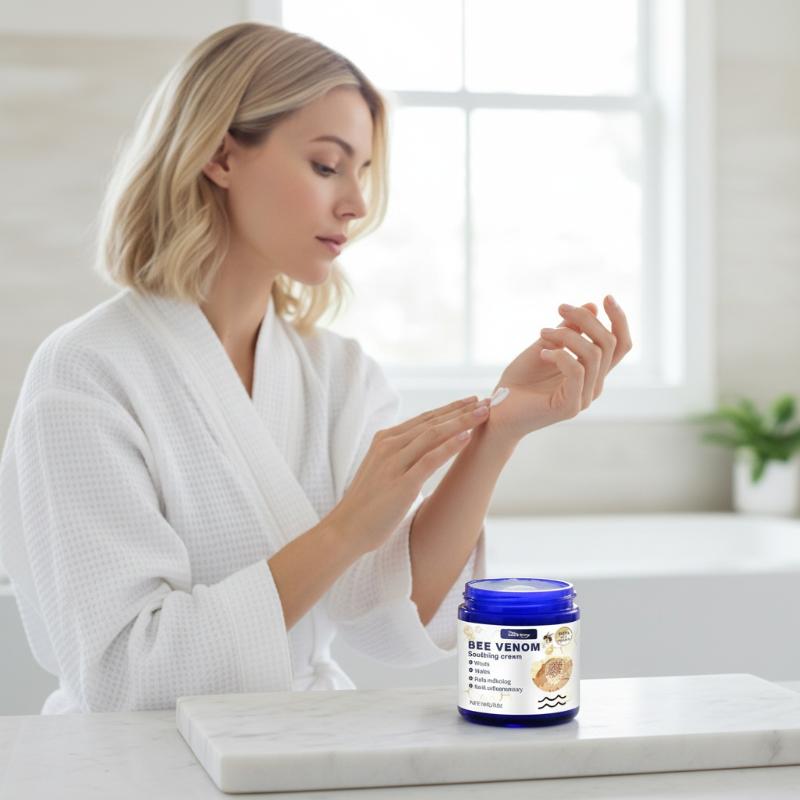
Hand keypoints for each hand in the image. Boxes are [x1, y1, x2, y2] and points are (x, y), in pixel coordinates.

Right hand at [328, 396, 490, 553]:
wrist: (347, 528)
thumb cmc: (368, 503)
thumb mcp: (383, 470)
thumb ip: (400, 456)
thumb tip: (423, 452)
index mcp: (384, 440)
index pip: (424, 419)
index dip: (450, 409)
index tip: (472, 402)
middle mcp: (388, 446)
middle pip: (432, 422)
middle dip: (461, 410)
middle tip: (487, 401)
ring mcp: (394, 463)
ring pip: (433, 435)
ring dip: (461, 422)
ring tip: (484, 413)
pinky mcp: (401, 483)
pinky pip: (429, 460)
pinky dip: (449, 446)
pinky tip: (467, 436)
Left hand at [483, 295, 632, 445]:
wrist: (498, 410)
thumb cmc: (520, 380)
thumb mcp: (545, 346)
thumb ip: (568, 330)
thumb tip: (592, 306)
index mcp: (592, 372)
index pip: (620, 345)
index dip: (619, 320)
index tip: (605, 298)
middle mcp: (594, 385)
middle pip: (608, 344)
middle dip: (585, 319)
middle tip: (560, 307)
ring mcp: (584, 397)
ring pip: (593, 355)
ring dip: (566, 335)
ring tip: (542, 333)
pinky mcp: (570, 406)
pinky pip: (577, 371)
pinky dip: (560, 355)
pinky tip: (542, 354)